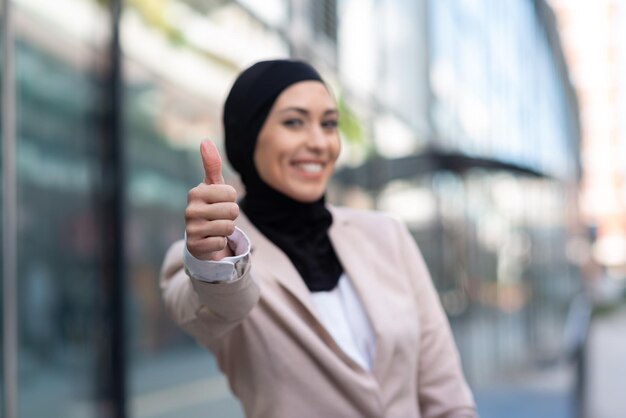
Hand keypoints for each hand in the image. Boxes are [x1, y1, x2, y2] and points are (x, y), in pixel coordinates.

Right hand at [185, 140, 238, 260]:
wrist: (201, 237)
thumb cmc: (211, 206)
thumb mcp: (213, 186)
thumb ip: (212, 164)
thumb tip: (205, 140)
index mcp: (196, 192)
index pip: (231, 193)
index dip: (232, 199)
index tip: (221, 202)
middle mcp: (190, 210)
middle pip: (232, 211)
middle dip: (232, 216)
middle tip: (221, 218)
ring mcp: (190, 229)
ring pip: (228, 227)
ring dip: (227, 230)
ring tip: (217, 228)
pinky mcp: (194, 246)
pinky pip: (221, 242)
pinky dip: (220, 243)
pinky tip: (211, 240)